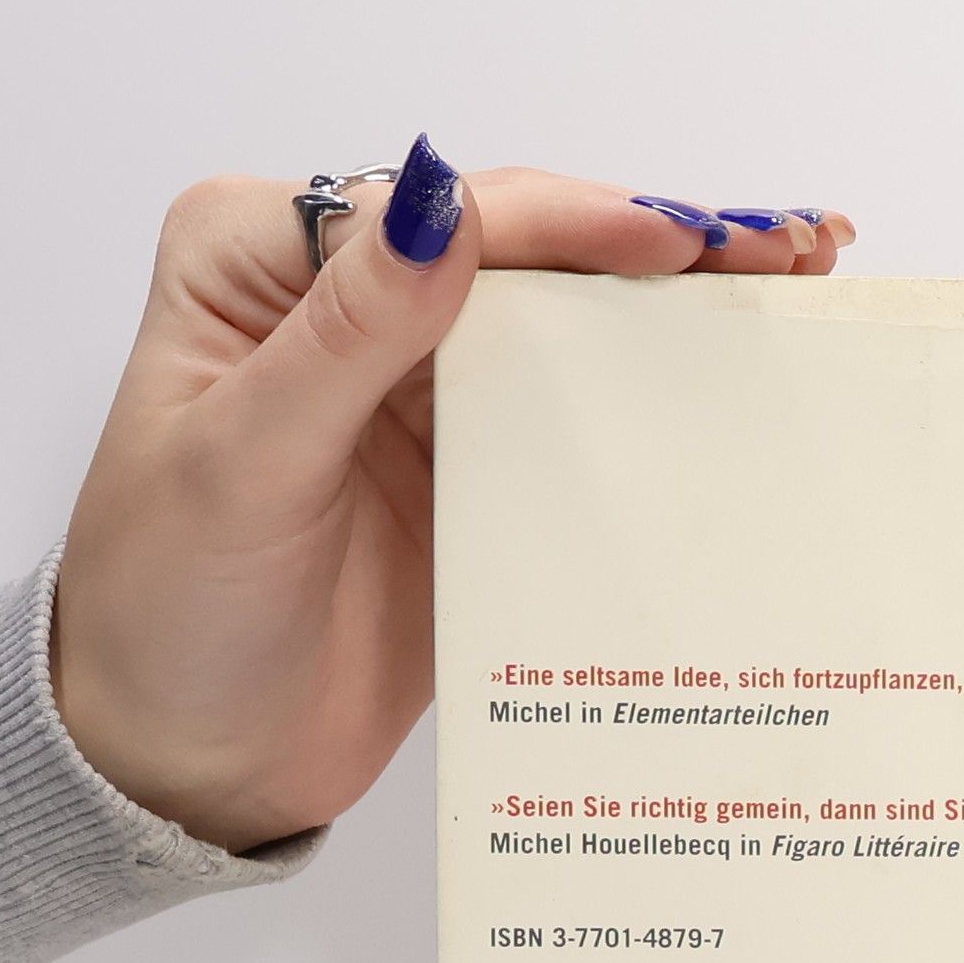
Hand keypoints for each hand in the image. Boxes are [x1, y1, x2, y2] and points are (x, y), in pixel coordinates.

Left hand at [53, 137, 854, 851]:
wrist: (185, 759)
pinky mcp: (473, 482)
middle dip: (660, 250)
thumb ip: (346, 336)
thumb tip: (440, 203)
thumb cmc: (169, 613)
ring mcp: (422, 400)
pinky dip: (655, 414)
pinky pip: (574, 430)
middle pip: (528, 257)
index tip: (687, 243)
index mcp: (267, 265)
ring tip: (794, 302)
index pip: (448, 218)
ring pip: (567, 334)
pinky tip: (735, 396)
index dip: (577, 224)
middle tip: (790, 254)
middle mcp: (352, 311)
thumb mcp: (244, 465)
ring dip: (676, 319)